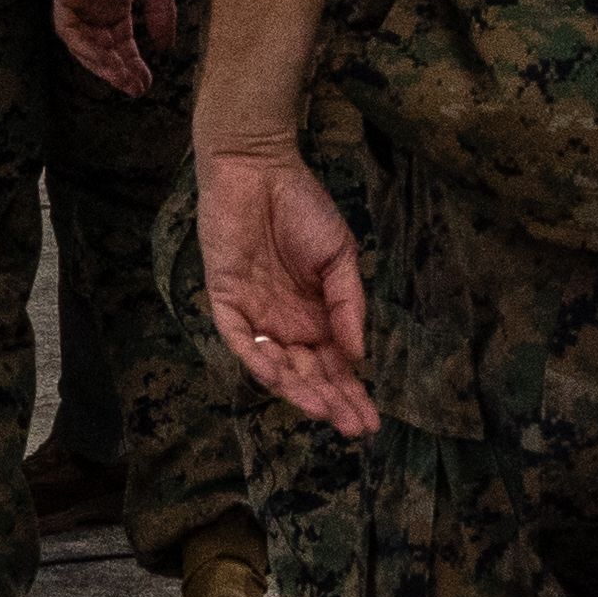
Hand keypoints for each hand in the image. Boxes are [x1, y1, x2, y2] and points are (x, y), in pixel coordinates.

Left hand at [50, 0, 178, 95]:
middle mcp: (94, 8)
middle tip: (136, 89)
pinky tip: (105, 58)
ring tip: (123, 79)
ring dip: (102, 64)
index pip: (122, 44)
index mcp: (115, 5)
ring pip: (84, 46)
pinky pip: (69, 30)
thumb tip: (166, 49)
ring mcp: (76, 3)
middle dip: (119, 71)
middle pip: (104, 49)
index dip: (134, 64)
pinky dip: (85, 46)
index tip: (147, 84)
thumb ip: (160, 16)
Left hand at [201, 145, 372, 437]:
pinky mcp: (225, 300)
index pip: (334, 365)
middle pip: (308, 373)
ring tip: (324, 411)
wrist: (260, 168)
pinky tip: (282, 379)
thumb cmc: (304, 207)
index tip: (371, 421)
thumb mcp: (340, 257)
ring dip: (300, 390)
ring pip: (276, 366)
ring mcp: (255, 314)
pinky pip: (240, 340)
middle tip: (354, 428)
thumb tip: (360, 355)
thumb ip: (348, 305)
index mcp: (315, 315)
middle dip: (331, 401)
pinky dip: (259, 360)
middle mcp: (285, 323)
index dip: (351, 393)